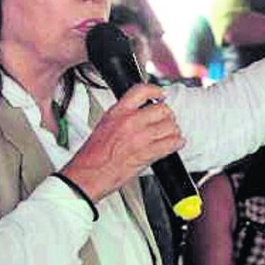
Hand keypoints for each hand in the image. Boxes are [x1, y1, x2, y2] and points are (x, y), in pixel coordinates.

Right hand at [60, 83, 185, 202]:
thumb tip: (138, 112)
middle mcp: (129, 122)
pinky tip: (173, 144)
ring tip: (168, 135)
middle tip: (163, 121)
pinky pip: (172, 143)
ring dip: (172, 131)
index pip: (141, 91)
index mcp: (117, 113)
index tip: (160, 95)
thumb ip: (122, 116)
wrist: (88, 174)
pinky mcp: (147, 153)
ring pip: (170, 126)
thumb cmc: (93, 155)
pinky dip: (176, 143)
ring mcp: (140, 137)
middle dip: (166, 116)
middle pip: (162, 109)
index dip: (155, 91)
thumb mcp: (104, 125)